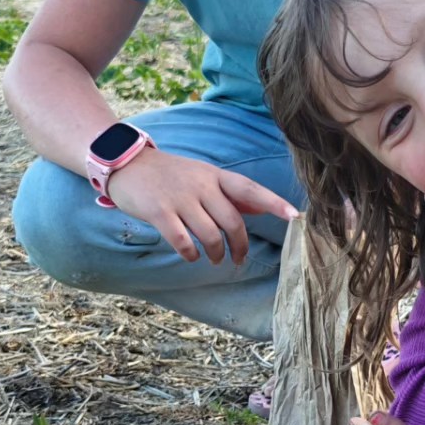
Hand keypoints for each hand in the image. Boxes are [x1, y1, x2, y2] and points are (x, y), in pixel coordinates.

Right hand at [106, 149, 298, 264]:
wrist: (128, 164)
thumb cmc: (172, 175)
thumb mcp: (204, 176)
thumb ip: (230, 193)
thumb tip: (262, 207)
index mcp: (216, 176)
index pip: (251, 189)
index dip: (274, 203)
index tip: (295, 217)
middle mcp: (202, 186)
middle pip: (233, 222)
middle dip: (239, 246)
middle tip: (237, 260)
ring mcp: (180, 199)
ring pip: (210, 235)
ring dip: (216, 254)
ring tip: (214, 259)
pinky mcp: (159, 212)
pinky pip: (182, 241)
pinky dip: (190, 254)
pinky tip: (191, 256)